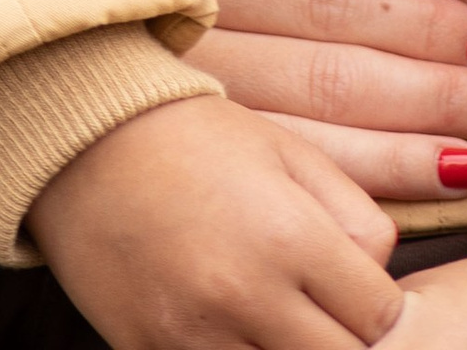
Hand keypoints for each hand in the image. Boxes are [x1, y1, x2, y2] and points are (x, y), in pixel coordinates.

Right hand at [30, 97, 404, 349]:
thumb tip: (385, 280)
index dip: (378, 307)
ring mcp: (193, 335)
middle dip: (341, 340)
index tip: (357, 293)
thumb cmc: (191, 138)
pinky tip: (232, 328)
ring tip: (274, 319)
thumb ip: (356, 216)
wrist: (82, 137)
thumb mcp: (288, 152)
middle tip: (319, 311)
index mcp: (289, 235)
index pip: (381, 317)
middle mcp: (244, 294)